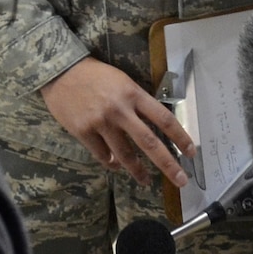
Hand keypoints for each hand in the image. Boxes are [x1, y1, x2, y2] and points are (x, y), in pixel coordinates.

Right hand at [40, 58, 193, 186]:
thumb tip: (152, 127)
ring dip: (138, 171)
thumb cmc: (95, 75)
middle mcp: (120, 110)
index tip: (191, 153)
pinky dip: (111, 163)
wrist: (61, 72)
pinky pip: (102, 155)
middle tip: (181, 181)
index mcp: (134, 94)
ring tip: (146, 181)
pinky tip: (116, 166)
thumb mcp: (123, 81)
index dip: (180, 138)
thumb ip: (137, 103)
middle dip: (168, 165)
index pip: (164, 119)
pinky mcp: (83, 132)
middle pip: (149, 143)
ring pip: (125, 155)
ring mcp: (101, 123)